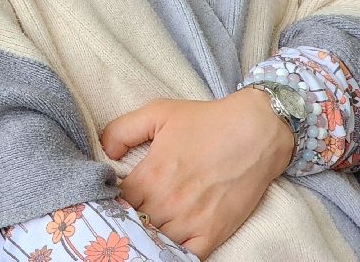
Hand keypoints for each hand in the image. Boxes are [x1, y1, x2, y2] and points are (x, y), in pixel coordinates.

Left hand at [99, 89, 293, 257]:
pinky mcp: (213, 233)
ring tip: (148, 225)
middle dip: (129, 217)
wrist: (255, 132)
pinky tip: (169, 242)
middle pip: (134, 223)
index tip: (115, 196)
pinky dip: (174, 252)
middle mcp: (167, 202)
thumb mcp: (157, 112)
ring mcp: (191, 221)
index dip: (112, 199)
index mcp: (150, 174)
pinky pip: (187, 256)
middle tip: (132, 211)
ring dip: (150, 234)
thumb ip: (122, 130)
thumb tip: (104, 152)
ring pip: (156, 240)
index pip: (116, 201)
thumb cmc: (206, 120)